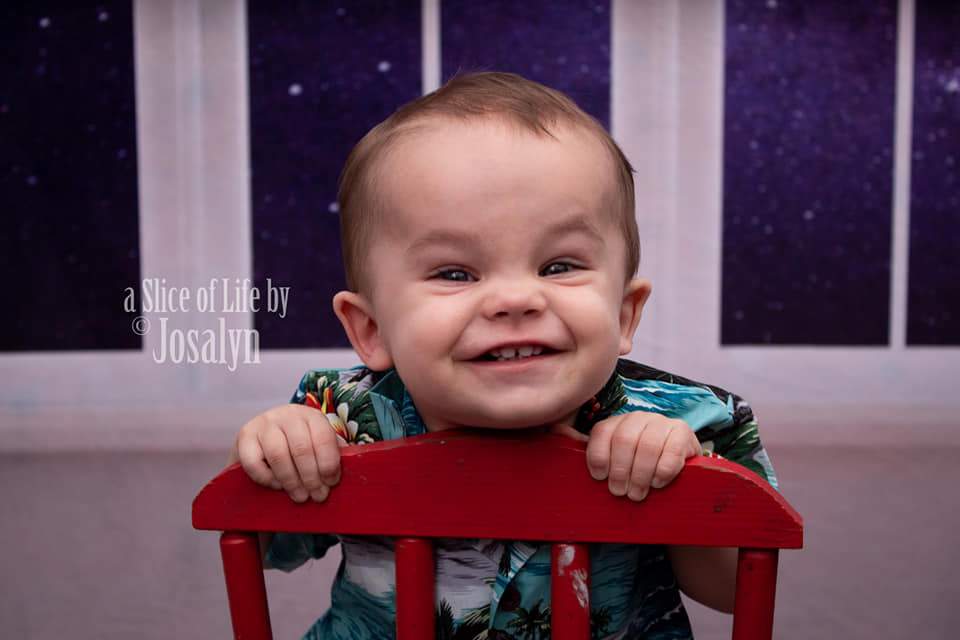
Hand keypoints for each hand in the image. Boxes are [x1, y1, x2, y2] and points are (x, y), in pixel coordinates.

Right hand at [231, 404, 342, 502]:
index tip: (331, 483)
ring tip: (300, 496)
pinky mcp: (244, 436)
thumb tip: (345, 469)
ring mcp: (264, 423)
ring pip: (278, 455)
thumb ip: (332, 455)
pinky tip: (278, 486)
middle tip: (317, 496)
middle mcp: (287, 414)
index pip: (323, 437)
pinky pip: (254, 462)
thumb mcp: (319, 446)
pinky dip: (267, 478)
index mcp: (311, 415)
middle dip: (311, 477)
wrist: (264, 442)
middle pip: (301, 448)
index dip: (329, 463)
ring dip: (292, 481)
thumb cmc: (299, 447)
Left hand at [585, 412, 700, 500]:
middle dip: (620, 471)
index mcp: (617, 422)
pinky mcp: (683, 432)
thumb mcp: (612, 458)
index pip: (602, 432)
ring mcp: (662, 422)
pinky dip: (662, 472)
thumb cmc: (637, 467)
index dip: (599, 456)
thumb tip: (556, 430)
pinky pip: (671, 452)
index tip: (600, 478)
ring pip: (648, 446)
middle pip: (624, 440)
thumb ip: (589, 447)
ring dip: (640, 475)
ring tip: (637, 494)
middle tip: (620, 492)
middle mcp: (638, 417)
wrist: (677, 466)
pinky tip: (657, 484)